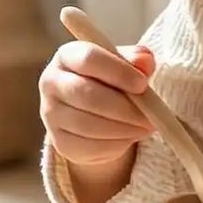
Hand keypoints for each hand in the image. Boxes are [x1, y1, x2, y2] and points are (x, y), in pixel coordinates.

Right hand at [39, 39, 157, 173]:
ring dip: (124, 129)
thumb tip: (145, 61)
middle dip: (124, 108)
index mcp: (67, 56)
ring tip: (145, 127)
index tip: (143, 85)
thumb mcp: (123, 65)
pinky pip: (90, 147)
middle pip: (87, 96)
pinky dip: (116, 145)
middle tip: (150, 117)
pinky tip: (129, 137)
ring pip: (89, 125)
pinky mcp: (59, 142)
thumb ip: (135, 60)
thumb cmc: (110, 81)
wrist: (91, 111)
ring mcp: (51, 114)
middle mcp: (51, 83)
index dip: (118, 72)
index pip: (88, 59)